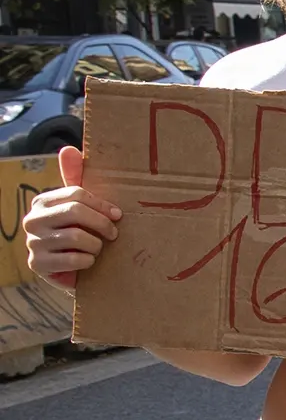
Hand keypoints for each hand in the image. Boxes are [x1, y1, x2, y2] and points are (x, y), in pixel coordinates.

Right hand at [20, 146, 117, 286]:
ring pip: (77, 237)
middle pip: (76, 212)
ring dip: (96, 246)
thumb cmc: (80, 232)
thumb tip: (69, 149)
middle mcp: (32, 220)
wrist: (72, 269)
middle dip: (102, 224)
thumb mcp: (79, 206)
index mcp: (42, 202)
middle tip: (114, 234)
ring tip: (97, 249)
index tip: (118, 215)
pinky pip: (74, 259)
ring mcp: (32, 242)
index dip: (102, 205)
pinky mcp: (37, 264)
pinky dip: (88, 261)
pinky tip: (88, 262)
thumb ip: (75, 178)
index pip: (76, 194)